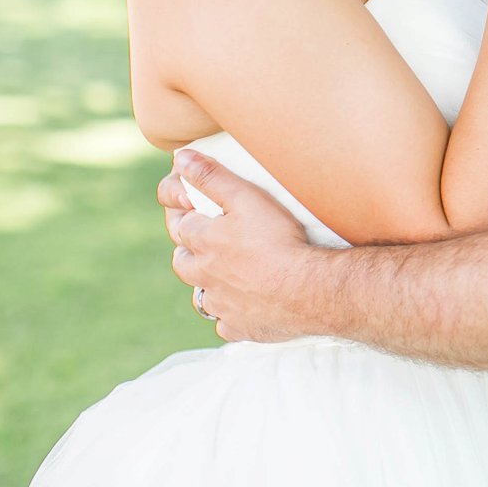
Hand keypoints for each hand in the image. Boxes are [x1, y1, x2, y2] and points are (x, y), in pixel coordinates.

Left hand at [165, 149, 316, 342]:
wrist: (307, 290)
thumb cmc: (278, 240)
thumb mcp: (246, 197)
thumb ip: (212, 177)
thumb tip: (180, 158)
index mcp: (202, 242)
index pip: (181, 224)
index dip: (185, 213)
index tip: (194, 206)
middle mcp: (204, 277)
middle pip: (183, 263)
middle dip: (189, 251)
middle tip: (206, 243)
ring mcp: (221, 305)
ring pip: (202, 296)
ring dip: (208, 286)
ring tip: (225, 276)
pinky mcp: (240, 328)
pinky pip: (227, 324)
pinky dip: (232, 315)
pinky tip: (246, 307)